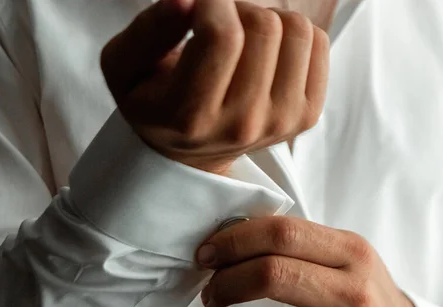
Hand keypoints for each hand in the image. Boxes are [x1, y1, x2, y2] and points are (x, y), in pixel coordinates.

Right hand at [100, 0, 328, 174]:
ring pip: (296, 30)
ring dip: (267, 19)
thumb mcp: (125, 68)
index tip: (200, 3)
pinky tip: (266, 53)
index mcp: (191, 116)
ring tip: (242, 37)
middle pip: (264, 26)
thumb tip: (189, 0)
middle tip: (218, 23)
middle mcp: (242, 125)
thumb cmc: (155, 104)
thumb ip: (149, 30)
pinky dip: (292, 35)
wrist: (190, 154)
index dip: (212, 1)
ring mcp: (281, 122)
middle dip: (238, 8)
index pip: (221, 35)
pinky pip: (317, 44)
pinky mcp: (307, 115)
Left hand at [197, 217, 421, 306]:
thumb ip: (301, 243)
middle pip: (269, 274)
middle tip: (212, 290)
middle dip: (223, 281)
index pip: (284, 233)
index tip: (211, 252)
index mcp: (352, 254)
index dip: (235, 240)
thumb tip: (233, 237)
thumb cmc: (365, 298)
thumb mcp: (349, 258)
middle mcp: (352, 294)